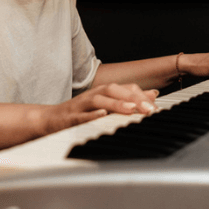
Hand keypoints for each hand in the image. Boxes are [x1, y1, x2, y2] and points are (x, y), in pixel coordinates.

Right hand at [41, 83, 158, 134]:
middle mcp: (94, 94)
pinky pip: (82, 115)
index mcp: (105, 92)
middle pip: (115, 90)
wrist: (51, 119)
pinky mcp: (71, 116)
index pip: (126, 88)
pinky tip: (102, 116)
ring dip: (116, 104)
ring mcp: (82, 105)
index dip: (142, 96)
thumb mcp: (107, 105)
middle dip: (133, 99)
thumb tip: (153, 94)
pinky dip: (92, 115)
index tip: (156, 108)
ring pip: (100, 100)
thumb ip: (129, 99)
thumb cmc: (81, 113)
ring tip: (131, 110)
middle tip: (149, 109)